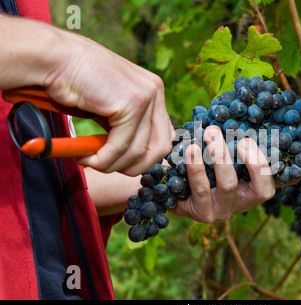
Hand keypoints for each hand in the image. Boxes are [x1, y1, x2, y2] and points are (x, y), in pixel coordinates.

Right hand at [43, 28, 173, 175]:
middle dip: (134, 166)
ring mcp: (146, 97)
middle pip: (161, 148)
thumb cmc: (76, 83)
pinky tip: (85, 156)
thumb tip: (135, 159)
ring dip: (112, 165)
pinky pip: (121, 147)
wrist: (54, 59)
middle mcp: (155, 92)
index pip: (164, 137)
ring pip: (139, 152)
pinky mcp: (132, 104)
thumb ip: (126, 127)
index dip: (145, 157)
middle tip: (106, 166)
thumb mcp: (110, 107)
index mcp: (153, 91)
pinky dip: (102, 159)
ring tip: (89, 159)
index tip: (120, 163)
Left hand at [170, 126, 300, 222]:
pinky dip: (195, 167)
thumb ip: (236, 133)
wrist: (167, 179)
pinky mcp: (201, 214)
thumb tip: (251, 105)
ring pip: (229, 186)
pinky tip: (188, 148)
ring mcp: (224, 210)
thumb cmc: (199, 157)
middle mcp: (244, 200)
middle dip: (254, 160)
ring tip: (209, 133)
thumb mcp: (219, 145)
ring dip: (220, 157)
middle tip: (244, 137)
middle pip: (263, 188)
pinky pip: (200, 190)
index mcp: (253, 185)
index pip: (283, 180)